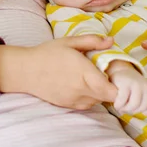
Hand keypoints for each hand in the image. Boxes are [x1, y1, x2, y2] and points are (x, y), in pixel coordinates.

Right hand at [0, 35, 117, 109]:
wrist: (25, 71)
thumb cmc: (47, 53)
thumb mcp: (70, 42)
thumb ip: (92, 41)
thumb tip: (111, 40)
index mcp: (84, 73)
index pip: (112, 91)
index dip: (120, 88)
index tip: (119, 77)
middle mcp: (81, 90)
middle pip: (107, 97)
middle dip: (111, 88)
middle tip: (107, 74)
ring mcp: (74, 100)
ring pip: (97, 101)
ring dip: (100, 92)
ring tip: (92, 78)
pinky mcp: (68, 105)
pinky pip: (86, 104)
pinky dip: (89, 96)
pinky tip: (81, 84)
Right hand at [107, 61, 146, 114]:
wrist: (120, 73)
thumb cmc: (131, 88)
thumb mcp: (142, 95)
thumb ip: (144, 103)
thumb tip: (143, 114)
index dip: (144, 111)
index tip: (136, 108)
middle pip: (142, 108)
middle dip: (132, 111)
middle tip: (125, 108)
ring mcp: (136, 84)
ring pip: (134, 105)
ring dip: (125, 109)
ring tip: (121, 107)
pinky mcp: (125, 83)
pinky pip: (123, 101)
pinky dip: (118, 105)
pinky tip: (116, 104)